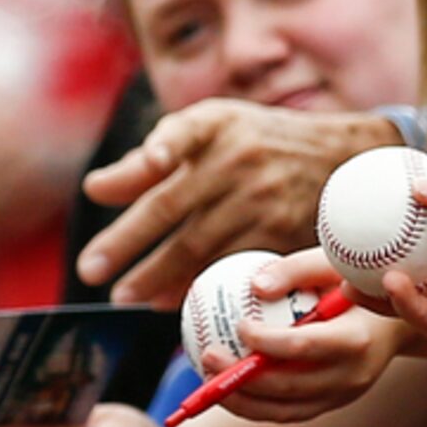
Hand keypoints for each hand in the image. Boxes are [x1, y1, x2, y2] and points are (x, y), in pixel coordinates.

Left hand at [78, 102, 398, 304]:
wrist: (335, 154)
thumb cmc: (248, 141)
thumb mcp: (206, 130)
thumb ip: (148, 157)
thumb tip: (94, 190)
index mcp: (214, 125)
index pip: (184, 132)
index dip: (166, 146)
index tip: (151, 161)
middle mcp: (238, 159)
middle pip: (172, 204)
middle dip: (127, 240)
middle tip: (90, 270)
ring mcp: (263, 198)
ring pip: (199, 244)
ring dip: (157, 274)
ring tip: (123, 295)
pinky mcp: (283, 233)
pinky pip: (230, 265)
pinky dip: (195, 284)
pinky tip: (166, 301)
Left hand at [222, 252, 411, 422]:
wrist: (393, 318)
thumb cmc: (355, 281)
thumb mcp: (332, 263)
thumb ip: (295, 270)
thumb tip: (255, 286)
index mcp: (355, 340)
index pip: (304, 347)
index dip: (266, 342)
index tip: (239, 325)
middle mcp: (351, 376)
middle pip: (290, 387)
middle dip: (243, 378)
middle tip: (208, 357)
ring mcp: (343, 396)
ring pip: (286, 410)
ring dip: (242, 401)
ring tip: (208, 380)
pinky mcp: (332, 404)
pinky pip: (288, 412)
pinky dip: (255, 405)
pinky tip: (226, 387)